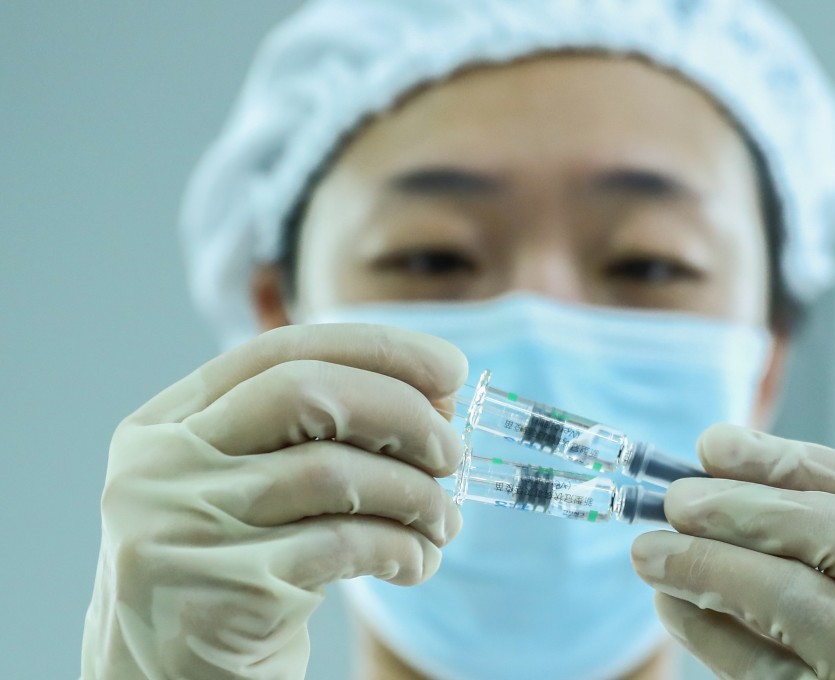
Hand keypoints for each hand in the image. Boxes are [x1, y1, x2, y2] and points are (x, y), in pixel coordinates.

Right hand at [81, 324, 466, 679]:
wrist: (172, 678)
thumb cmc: (234, 567)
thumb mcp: (251, 484)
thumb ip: (317, 434)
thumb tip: (436, 397)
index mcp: (166, 423)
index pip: (282, 351)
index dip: (378, 350)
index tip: (451, 369)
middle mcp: (162, 466)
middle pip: (306, 394)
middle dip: (401, 413)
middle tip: (451, 450)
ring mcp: (182, 528)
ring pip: (333, 473)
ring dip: (414, 493)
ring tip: (443, 520)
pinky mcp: (223, 593)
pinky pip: (343, 545)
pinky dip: (400, 547)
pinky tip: (417, 561)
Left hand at [631, 424, 834, 678]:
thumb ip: (819, 560)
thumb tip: (707, 483)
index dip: (786, 458)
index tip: (713, 444)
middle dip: (744, 504)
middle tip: (675, 501)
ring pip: (795, 599)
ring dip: (706, 562)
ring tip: (649, 551)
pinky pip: (760, 671)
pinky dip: (705, 633)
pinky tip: (671, 607)